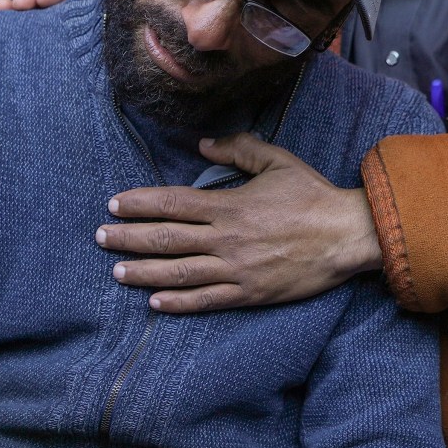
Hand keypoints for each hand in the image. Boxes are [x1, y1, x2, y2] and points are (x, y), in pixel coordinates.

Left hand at [94, 133, 382, 311]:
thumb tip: (201, 143)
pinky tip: (154, 303)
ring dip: (143, 272)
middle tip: (101, 237)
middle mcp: (227, 238)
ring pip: (179, 272)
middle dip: (129, 238)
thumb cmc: (313, 196)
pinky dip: (178, 303)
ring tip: (116, 272)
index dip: (140, 204)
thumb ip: (239, 149)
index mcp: (230, 205)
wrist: (347, 236)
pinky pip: (207, 300)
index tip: (114, 204)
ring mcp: (237, 269)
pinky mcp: (249, 293)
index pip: (172, 203)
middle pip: (166, 239)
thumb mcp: (277, 161)